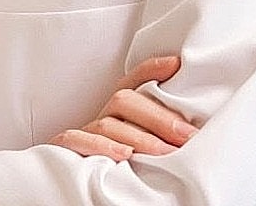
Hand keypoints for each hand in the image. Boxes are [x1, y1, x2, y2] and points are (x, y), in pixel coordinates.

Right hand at [46, 55, 197, 160]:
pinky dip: (99, 146)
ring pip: (106, 124)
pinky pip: (75, 140)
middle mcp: (100, 117)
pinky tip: (124, 155)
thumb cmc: (120, 166)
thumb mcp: (140, 143)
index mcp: (117, 111)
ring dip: (139, 138)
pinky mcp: (66, 151)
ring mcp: (84, 132)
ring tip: (166, 153)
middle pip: (123, 101)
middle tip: (188, 135)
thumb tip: (189, 121)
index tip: (176, 64)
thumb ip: (157, 130)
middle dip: (159, 117)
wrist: (75, 191)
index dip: (151, 69)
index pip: (132, 83)